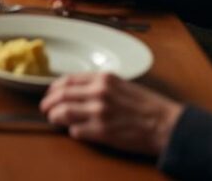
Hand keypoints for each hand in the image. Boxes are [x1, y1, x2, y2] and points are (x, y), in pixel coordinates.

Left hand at [40, 73, 182, 156]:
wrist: (166, 125)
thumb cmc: (147, 105)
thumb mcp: (122, 85)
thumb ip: (99, 85)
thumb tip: (76, 90)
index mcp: (103, 79)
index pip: (67, 80)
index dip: (54, 88)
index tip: (51, 94)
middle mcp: (98, 93)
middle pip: (60, 96)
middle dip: (48, 103)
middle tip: (45, 109)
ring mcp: (98, 113)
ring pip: (62, 113)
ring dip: (55, 117)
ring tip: (54, 120)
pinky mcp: (101, 132)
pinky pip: (75, 131)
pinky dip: (72, 131)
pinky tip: (76, 131)